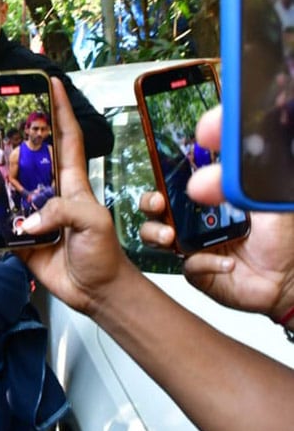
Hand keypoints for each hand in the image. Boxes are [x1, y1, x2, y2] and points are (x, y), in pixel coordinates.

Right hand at [0, 77, 131, 317]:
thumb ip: (63, 211)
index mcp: (70, 181)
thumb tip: (26, 221)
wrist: (96, 293)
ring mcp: (32, 217)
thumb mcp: (92, 222)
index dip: (59, 109)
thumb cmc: (104, 253)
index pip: (65, 136)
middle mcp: (48, 194)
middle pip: (15, 167)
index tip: (49, 83)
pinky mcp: (21, 242)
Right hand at [141, 105, 293, 320]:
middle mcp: (198, 217)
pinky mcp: (198, 270)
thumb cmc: (281, 236)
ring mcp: (194, 243)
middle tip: (159, 201)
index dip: (166, 168)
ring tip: (171, 236)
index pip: (179, 175)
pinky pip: (188, 265)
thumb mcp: (265, 193)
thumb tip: (227, 154)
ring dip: (156, 232)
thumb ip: (245, 173)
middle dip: (150, 200)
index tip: (163, 163)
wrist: (289, 276)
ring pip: (157, 235)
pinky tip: (226, 262)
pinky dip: (203, 263)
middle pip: (157, 204)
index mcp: (212, 194)